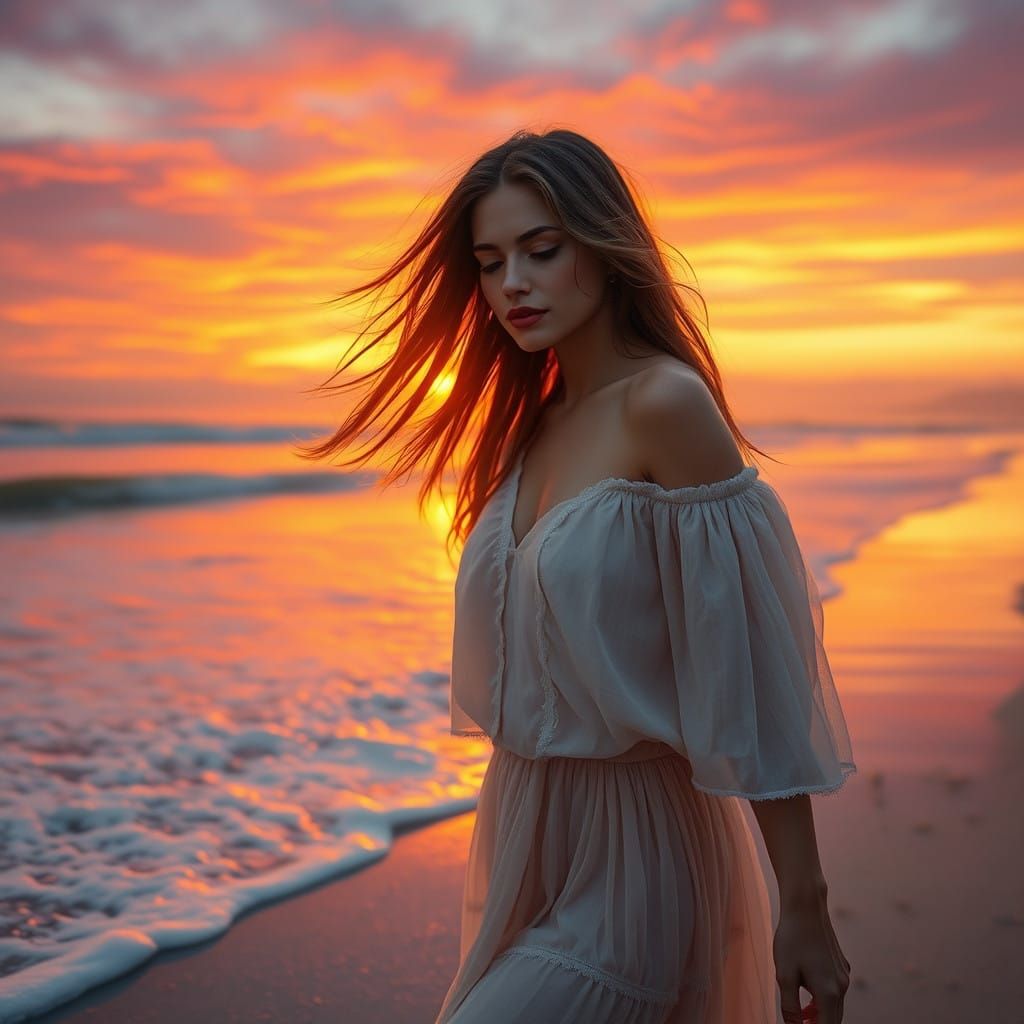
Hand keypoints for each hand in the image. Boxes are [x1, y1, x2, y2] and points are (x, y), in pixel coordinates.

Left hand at [772, 898, 849, 1023]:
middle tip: (799, 1022)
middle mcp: (842, 986)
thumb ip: (790, 1007)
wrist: (805, 907)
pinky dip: (823, 997)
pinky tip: (807, 987)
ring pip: (835, 1004)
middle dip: (817, 1023)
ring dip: (819, 1012)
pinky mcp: (841, 963)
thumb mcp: (784, 975)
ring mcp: (844, 974)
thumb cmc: (792, 939)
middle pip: (833, 1019)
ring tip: (801, 1011)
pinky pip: (835, 988)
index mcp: (829, 993)